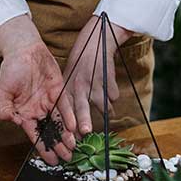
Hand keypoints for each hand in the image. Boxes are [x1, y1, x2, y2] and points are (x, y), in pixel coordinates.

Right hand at [0, 15, 75, 164]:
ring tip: (73, 148)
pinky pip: (66, 107)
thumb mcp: (2, 90)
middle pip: (50, 132)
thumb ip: (4, 107)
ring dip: (66, 136)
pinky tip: (74, 128)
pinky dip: (70, 117)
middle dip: (58, 146)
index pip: (35, 135)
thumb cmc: (10, 70)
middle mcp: (38, 111)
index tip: (51, 161)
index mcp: (23, 114)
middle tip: (67, 158)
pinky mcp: (59, 92)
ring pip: (60, 123)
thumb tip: (7, 120)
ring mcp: (49, 102)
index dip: (43, 148)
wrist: (24, 50)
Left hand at [62, 16, 131, 135]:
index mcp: (68, 87)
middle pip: (81, 108)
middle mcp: (79, 85)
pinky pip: (114, 97)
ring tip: (106, 107)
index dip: (69, 125)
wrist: (96, 41)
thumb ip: (71, 96)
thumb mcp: (69, 77)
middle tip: (85, 133)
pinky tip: (108, 85)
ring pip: (104, 106)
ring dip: (107, 110)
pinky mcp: (108, 79)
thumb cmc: (81, 62)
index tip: (72, 138)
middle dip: (84, 122)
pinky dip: (113, 95)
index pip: (67, 109)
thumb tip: (73, 123)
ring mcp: (94, 82)